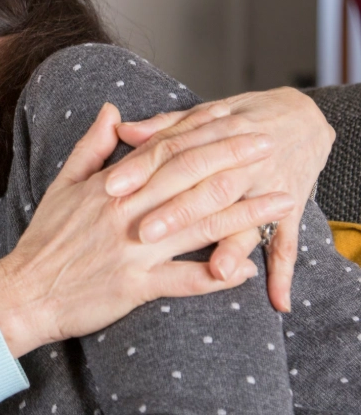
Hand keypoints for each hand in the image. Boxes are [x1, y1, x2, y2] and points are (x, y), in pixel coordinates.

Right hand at [0, 103, 292, 356]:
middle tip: (271, 150)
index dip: (203, 138)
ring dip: (241, 216)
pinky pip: (180, 281)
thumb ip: (91, 147)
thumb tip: (113, 110)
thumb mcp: (62, 185)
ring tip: (278, 204)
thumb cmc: (44, 240)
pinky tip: (244, 271)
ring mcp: (130, 251)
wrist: (23, 292)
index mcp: (109, 188)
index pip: (163, 153)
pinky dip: (213, 277)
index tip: (236, 126)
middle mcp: (123, 215)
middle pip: (187, 183)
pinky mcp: (133, 287)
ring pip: (194, 228)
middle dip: (233, 164)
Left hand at [106, 87, 334, 311]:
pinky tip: (275, 299)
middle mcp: (241, 161)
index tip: (110, 186)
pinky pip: (286, 243)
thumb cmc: (244, 120)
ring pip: (243, 214)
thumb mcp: (205, 115)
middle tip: (142, 232)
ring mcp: (268, 185)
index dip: (140, 168)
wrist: (304, 119)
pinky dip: (282, 272)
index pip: (171, 151)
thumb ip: (164, 127)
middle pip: (204, 186)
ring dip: (230, 243)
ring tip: (214, 268)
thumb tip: (124, 129)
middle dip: (175, 211)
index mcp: (215, 132)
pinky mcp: (289, 208)